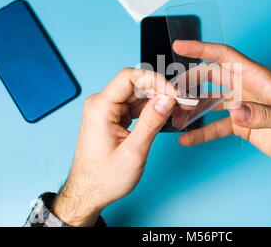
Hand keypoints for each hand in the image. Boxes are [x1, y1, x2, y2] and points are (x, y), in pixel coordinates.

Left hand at [52, 68, 176, 225]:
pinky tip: (164, 114)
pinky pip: (134, 104)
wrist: (88, 193)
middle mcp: (100, 104)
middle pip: (135, 84)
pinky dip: (150, 108)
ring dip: (158, 99)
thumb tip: (167, 99)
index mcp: (100, 108)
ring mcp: (106, 110)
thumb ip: (151, 123)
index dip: (155, 80)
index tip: (173, 92)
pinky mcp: (112, 116)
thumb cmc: (104, 178)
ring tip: (177, 108)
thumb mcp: (133, 152)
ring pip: (136, 94)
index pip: (129, 77)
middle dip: (160, 90)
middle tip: (182, 101)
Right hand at [173, 40, 270, 161]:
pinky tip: (189, 138)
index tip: (180, 46)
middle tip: (171, 92)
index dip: (202, 48)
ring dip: (192, 108)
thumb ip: (262, 114)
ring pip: (209, 101)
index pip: (224, 56)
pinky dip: (202, 131)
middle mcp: (245, 88)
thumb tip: (236, 111)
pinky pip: (216, 125)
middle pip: (210, 77)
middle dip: (190, 82)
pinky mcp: (241, 123)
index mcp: (256, 77)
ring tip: (175, 118)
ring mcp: (242, 105)